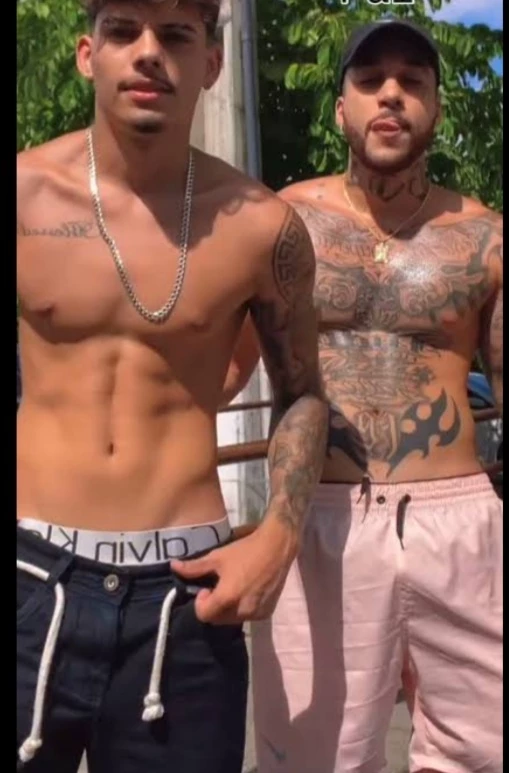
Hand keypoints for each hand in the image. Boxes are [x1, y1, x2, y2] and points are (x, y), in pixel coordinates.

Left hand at [171, 520, 298, 624]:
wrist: (277, 547)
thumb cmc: (245, 550)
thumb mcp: (217, 557)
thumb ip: (194, 567)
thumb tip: (173, 567)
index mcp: (227, 597)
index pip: (204, 615)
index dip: (201, 602)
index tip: (207, 587)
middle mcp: (242, 610)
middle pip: (217, 619)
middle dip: (214, 606)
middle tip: (219, 587)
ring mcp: (256, 613)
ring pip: (232, 619)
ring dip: (228, 608)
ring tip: (234, 587)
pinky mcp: (267, 613)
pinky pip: (248, 616)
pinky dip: (243, 608)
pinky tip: (248, 590)